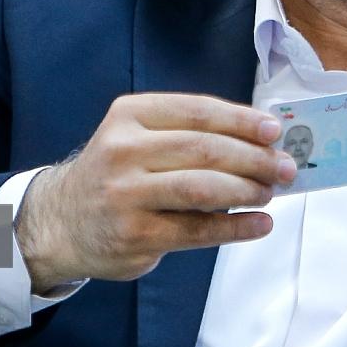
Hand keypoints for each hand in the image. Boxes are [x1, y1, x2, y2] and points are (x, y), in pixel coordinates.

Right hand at [15, 93, 293, 292]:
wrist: (60, 222)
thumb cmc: (117, 173)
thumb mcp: (138, 136)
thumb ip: (189, 133)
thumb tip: (260, 140)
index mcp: (130, 115)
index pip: (197, 111)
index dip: (242, 120)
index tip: (275, 130)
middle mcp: (124, 150)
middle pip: (204, 150)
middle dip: (254, 158)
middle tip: (286, 167)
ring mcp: (127, 194)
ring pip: (202, 188)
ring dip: (247, 190)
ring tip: (271, 193)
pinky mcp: (135, 234)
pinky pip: (196, 230)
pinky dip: (235, 227)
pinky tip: (259, 224)